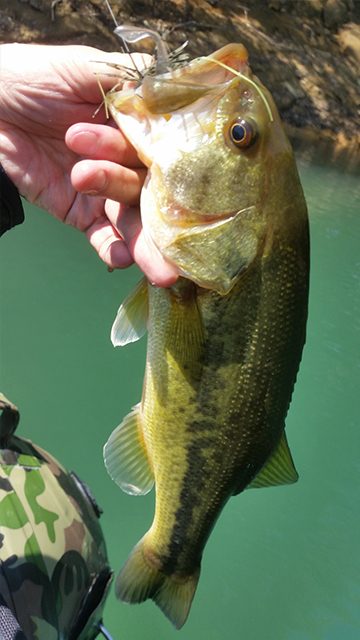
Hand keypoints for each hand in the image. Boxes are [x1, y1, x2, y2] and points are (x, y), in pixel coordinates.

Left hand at [0, 43, 177, 285]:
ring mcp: (106, 191)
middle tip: (180, 254)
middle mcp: (129, 163)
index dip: (182, 180)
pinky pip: (101, 237)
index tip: (199, 202)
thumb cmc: (37, 77)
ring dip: (146, 245)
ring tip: (160, 270)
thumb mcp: (89, 68)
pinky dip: (112, 250)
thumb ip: (133, 82)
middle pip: (155, 196)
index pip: (168, 158)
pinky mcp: (81, 213)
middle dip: (167, 225)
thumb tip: (183, 89)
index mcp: (139, 130)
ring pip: (132, 221)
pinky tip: (121, 259)